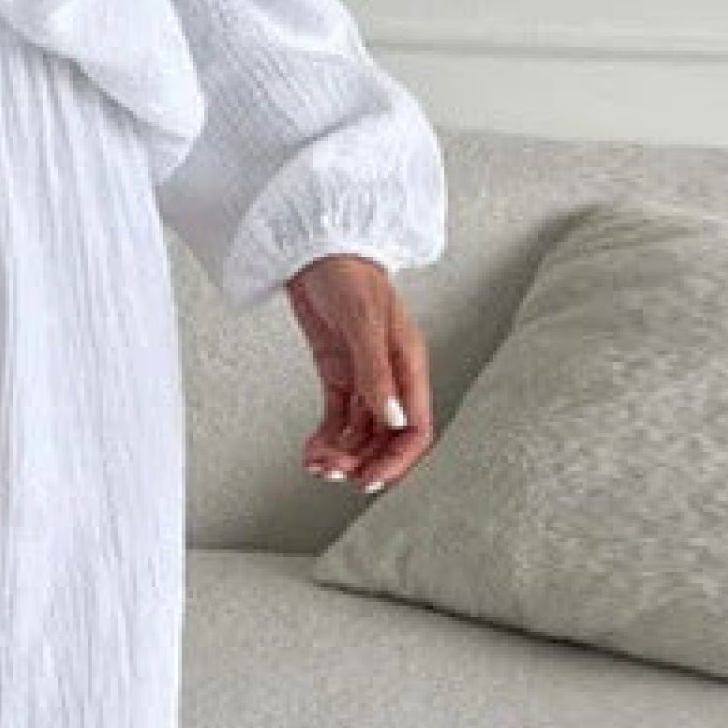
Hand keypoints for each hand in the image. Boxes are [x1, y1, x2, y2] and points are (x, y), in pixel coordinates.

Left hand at [286, 253, 435, 492]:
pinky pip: (337, 418)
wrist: (315, 247)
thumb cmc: (348, 272)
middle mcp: (390, 376)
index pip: (415, 428)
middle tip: (334, 475)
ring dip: (341, 454)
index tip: (370, 480)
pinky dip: (325, 439)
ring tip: (316, 465)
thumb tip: (392, 419)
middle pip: (387, 437)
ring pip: (360, 433)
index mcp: (408, 364)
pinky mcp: (338, 373)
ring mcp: (364, 376)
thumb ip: (376, 372)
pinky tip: (311, 451)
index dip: (396, 459)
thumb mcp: (362, 322)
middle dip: (363, 461)